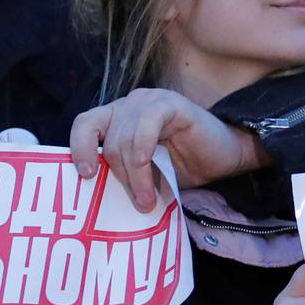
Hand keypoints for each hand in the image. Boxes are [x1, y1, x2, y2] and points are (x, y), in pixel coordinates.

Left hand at [69, 87, 265, 212]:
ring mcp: (149, 101)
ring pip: (126, 138)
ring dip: (136, 175)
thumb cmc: (184, 166)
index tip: (87, 176)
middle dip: (121, 177)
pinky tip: (148, 165)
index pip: (85, 125)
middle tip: (140, 203)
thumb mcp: (145, 174)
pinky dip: (143, 147)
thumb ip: (123, 175)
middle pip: (109, 141)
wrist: (225, 157)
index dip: (80, 148)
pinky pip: (147, 123)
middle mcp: (129, 105)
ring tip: (148, 200)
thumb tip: (98, 196)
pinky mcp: (170, 103)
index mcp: (117, 119)